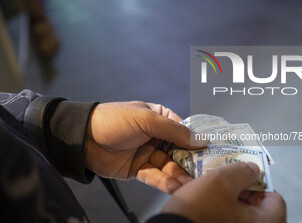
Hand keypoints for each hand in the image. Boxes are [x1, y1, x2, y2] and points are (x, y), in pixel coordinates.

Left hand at [86, 101, 202, 193]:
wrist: (83, 138)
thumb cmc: (116, 120)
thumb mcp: (147, 119)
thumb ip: (174, 131)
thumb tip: (201, 141)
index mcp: (160, 118)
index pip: (184, 130)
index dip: (197, 141)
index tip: (212, 153)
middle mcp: (156, 136)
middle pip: (179, 151)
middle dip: (191, 162)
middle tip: (205, 173)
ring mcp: (148, 153)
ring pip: (168, 166)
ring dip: (180, 175)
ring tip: (192, 184)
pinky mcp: (138, 169)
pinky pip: (155, 176)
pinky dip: (165, 182)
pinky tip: (177, 188)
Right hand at [162, 162, 285, 222]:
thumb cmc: (199, 211)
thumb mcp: (221, 181)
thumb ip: (242, 171)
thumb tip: (253, 170)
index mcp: (264, 222)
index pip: (275, 198)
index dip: (260, 181)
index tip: (245, 173)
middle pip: (256, 205)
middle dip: (240, 187)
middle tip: (226, 177)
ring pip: (238, 211)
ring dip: (226, 197)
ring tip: (211, 185)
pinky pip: (224, 218)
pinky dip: (217, 208)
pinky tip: (203, 198)